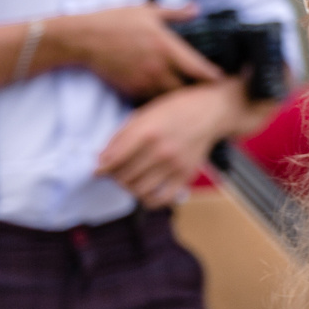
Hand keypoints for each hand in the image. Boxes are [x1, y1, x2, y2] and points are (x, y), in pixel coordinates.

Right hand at [49, 3, 222, 98]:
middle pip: (188, 90)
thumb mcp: (147, 11)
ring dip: (179, 98)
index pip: (200, 69)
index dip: (215, 77)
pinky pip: (152, 100)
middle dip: (197, 92)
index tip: (224, 80)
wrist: (82, 39)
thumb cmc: (114, 22)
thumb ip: (175, 13)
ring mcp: (144, 81)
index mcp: (167, 46)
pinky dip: (160, 100)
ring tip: (187, 97)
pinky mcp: (131, 89)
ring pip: (170, 98)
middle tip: (206, 92)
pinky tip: (164, 98)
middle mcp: (159, 67)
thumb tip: (196, 9)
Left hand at [97, 78, 243, 206]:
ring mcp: (175, 165)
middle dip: (114, 177)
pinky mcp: (186, 175)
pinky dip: (149, 200)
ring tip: (129, 180)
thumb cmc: (175, 108)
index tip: (98, 170)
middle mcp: (161, 150)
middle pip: (125, 176)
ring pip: (139, 190)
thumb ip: (121, 136)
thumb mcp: (144, 113)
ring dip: (129, 188)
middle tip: (114, 172)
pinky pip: (162, 199)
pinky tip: (146, 191)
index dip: (101, 168)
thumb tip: (102, 159)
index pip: (114, 160)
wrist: (211, 111)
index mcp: (147, 131)